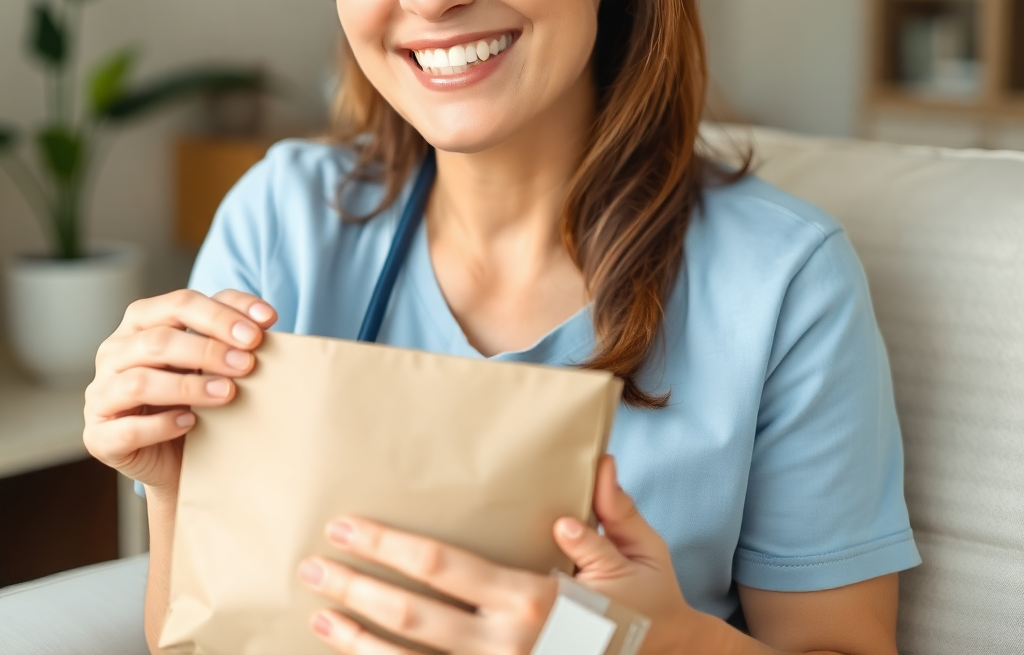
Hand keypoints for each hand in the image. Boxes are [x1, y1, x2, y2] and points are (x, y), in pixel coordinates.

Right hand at [83, 288, 276, 495]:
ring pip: (138, 382)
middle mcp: (114, 352)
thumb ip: (230, 332)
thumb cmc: (195, 393)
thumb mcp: (211, 356)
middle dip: (209, 349)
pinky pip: (128, 429)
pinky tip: (191, 423)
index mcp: (141, 321)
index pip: (179, 303)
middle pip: (158, 341)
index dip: (221, 313)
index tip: (263, 328)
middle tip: (248, 364)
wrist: (177, 455)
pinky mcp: (99, 436)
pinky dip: (163, 425)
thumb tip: (264, 320)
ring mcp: (100, 394)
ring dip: (189, 387)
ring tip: (228, 393)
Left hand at [298, 456, 690, 653]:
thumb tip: (601, 466)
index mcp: (534, 597)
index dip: (388, 546)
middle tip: (310, 567)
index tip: (347, 527)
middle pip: (411, 616)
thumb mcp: (640, 554)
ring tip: (317, 614)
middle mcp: (507, 645)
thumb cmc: (643, 607)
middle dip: (355, 588)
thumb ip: (612, 515)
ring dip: (357, 640)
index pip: (442, 566)